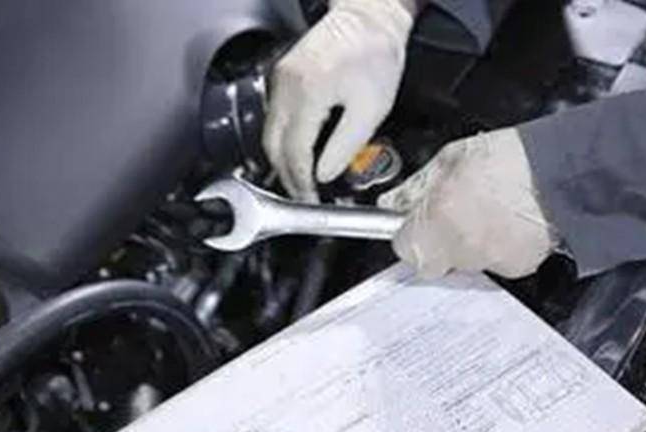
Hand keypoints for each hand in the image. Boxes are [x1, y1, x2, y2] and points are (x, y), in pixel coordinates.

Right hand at [263, 0, 415, 201]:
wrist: (369, 18)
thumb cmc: (376, 55)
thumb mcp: (371, 109)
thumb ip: (345, 146)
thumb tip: (324, 175)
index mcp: (307, 93)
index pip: (294, 152)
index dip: (300, 182)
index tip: (310, 199)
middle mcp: (285, 85)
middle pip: (273, 146)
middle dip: (286, 177)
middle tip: (303, 197)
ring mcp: (279, 80)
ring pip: (269, 134)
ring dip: (282, 161)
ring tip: (302, 181)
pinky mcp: (282, 77)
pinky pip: (274, 118)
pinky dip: (283, 141)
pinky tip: (300, 154)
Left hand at [379, 128, 555, 278]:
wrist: (560, 172)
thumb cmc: (509, 161)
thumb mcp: (449, 159)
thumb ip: (416, 188)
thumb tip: (394, 202)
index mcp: (436, 219)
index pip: (404, 247)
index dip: (410, 233)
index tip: (415, 222)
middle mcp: (459, 246)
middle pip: (433, 261)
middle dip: (437, 241)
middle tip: (451, 213)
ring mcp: (487, 261)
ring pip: (463, 263)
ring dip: (467, 242)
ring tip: (484, 212)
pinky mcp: (514, 268)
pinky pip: (493, 263)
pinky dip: (496, 247)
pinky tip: (504, 223)